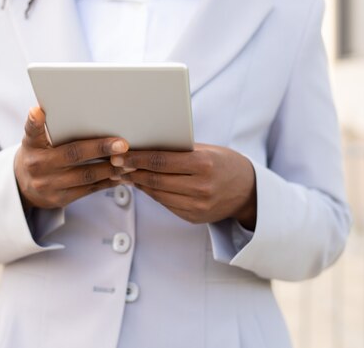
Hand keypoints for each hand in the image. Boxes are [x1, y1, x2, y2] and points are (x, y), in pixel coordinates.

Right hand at [14, 107, 133, 208]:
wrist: (24, 187)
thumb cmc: (37, 154)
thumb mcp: (34, 140)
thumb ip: (44, 128)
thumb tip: (53, 109)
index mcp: (32, 145)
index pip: (32, 130)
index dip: (35, 121)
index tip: (38, 110)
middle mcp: (39, 164)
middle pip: (72, 154)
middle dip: (100, 148)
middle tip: (122, 144)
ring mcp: (50, 184)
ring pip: (86, 175)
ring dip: (111, 168)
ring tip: (130, 161)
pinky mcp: (61, 198)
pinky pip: (90, 189)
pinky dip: (108, 181)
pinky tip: (122, 175)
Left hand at [111, 144, 256, 229]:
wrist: (249, 191)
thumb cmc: (225, 163)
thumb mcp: (207, 150)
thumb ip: (179, 150)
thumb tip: (145, 146)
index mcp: (204, 165)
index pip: (161, 162)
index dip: (137, 159)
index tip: (119, 155)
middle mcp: (201, 187)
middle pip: (156, 179)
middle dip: (132, 171)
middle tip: (114, 164)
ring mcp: (198, 206)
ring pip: (157, 194)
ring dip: (138, 183)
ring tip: (123, 173)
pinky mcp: (194, 217)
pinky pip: (166, 204)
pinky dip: (151, 193)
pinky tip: (141, 184)